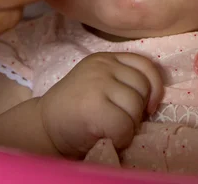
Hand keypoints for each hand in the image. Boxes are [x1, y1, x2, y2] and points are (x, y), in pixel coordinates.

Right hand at [39, 52, 163, 157]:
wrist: (43, 126)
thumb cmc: (76, 110)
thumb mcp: (101, 84)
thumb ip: (123, 82)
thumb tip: (153, 100)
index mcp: (107, 58)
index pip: (145, 65)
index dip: (154, 87)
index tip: (148, 107)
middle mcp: (103, 65)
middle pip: (142, 87)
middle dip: (137, 110)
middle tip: (120, 121)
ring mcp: (97, 82)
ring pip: (135, 106)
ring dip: (129, 126)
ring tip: (112, 130)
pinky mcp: (93, 105)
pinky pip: (124, 125)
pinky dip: (121, 138)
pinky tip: (108, 138)